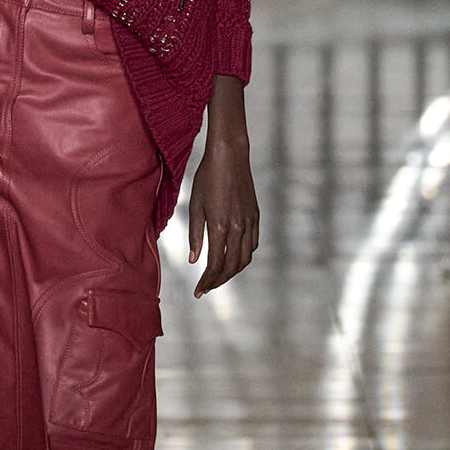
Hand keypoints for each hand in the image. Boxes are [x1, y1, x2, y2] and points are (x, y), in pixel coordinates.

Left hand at [187, 74, 258, 296]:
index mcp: (220, 227)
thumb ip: (195, 235)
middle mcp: (238, 228)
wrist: (230, 157)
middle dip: (218, 281)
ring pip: (245, 258)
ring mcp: (250, 222)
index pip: (215, 265)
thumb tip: (193, 261)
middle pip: (231, 266)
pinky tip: (233, 258)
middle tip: (206, 288)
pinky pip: (253, 244)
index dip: (207, 282)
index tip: (198, 292)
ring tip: (218, 277)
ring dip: (232, 272)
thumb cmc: (207, 179)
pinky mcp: (255, 216)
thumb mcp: (195, 206)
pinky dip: (243, 257)